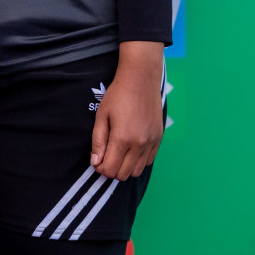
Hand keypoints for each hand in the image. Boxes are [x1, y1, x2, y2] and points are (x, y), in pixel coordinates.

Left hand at [90, 41, 164, 180]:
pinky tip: (130, 149)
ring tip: (117, 153)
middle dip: (111, 170)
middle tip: (105, 157)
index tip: (96, 160)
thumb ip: (98, 141)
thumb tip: (95, 163)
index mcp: (122, 138)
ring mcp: (151, 142)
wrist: (140, 80)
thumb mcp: (101, 116)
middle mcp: (139, 144)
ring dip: (125, 167)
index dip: (100, 168)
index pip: (110, 169)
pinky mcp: (159, 139)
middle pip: (124, 174)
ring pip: (137, 171)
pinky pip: (148, 161)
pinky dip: (138, 161)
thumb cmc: (117, 96)